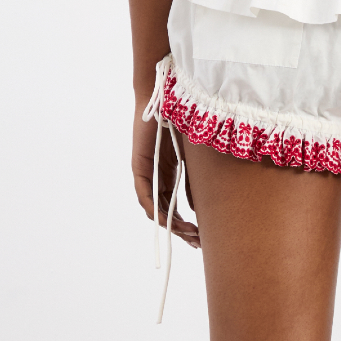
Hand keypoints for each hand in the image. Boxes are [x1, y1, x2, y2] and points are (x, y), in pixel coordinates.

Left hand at [132, 77, 199, 249]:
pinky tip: (167, 220)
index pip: (174, 207)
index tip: (200, 238)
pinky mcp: (140, 167)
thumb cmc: (184, 122)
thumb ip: (193, 183)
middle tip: (197, 243)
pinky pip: (144, 196)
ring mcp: (147, 174)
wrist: (168, 97)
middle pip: (166, 212)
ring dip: (171, 225)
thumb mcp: (194, 160)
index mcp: (169, 175)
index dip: (185, 225)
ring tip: (188, 234)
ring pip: (155, 209)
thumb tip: (197, 211)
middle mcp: (156, 178)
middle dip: (181, 230)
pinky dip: (155, 209)